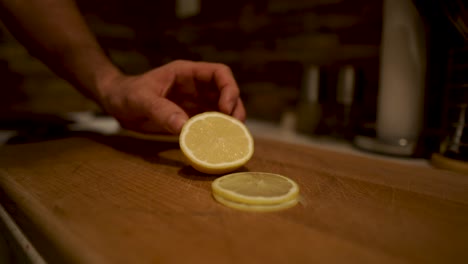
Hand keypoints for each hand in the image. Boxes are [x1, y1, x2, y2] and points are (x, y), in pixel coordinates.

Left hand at [98, 60, 245, 133]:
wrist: (116, 104)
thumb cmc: (126, 94)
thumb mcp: (141, 99)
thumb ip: (161, 110)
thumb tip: (184, 127)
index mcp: (187, 74)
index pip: (219, 73)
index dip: (229, 89)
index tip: (226, 109)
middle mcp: (196, 87)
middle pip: (227, 94)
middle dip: (234, 110)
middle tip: (235, 129)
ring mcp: (194, 103)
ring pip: (222, 111)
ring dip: (229, 124)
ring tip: (230, 140)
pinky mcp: (190, 119)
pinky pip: (209, 126)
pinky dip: (216, 135)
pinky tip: (216, 146)